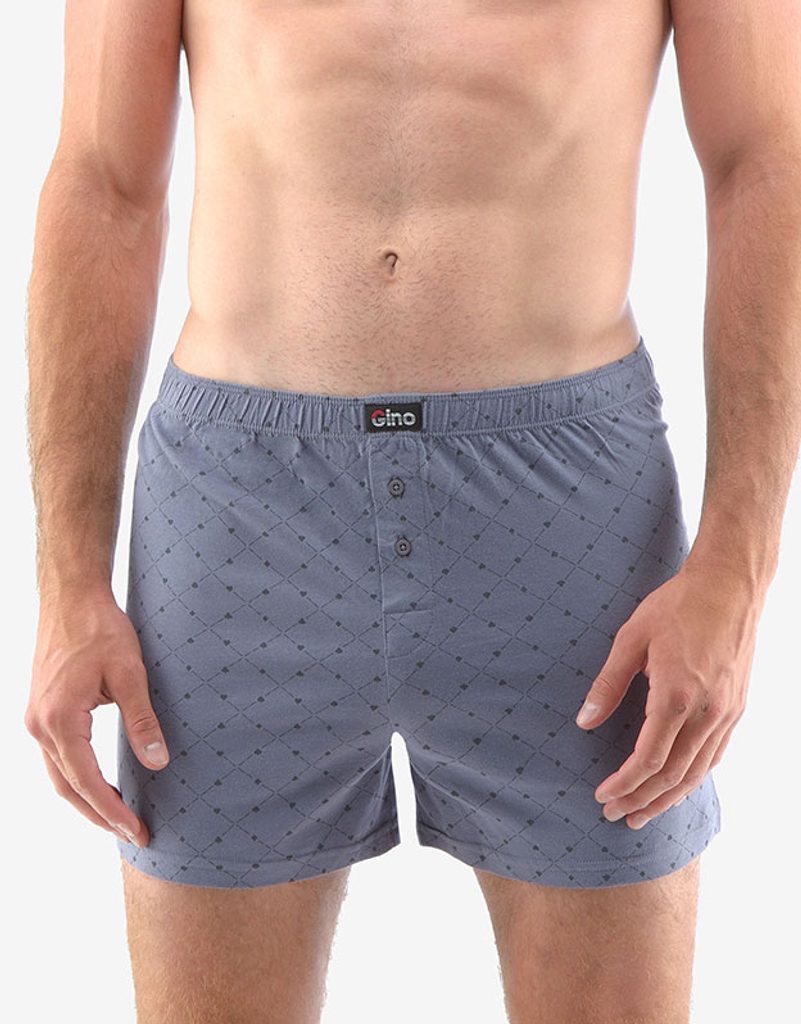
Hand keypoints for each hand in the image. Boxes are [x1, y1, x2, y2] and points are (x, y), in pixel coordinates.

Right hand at [24, 587, 168, 845]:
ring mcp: (36, 719)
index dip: (112, 811)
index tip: (137, 831)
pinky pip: (57, 757)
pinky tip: (101, 783)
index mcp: (60, 721)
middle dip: (100, 815)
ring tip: (120, 816)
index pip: (87, 783)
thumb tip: (158, 763)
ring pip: (59, 775)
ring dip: (87, 799)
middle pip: (68, 788)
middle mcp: (40, 726)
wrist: (71, 597)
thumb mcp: (130, 673)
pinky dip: (78, 777)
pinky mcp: (42, 710)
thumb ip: (142, 720)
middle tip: (133, 833)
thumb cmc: (100, 629)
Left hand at [574, 561, 762, 828]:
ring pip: (698, 772)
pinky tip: (677, 785)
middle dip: (642, 801)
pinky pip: (715, 755)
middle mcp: (706, 711)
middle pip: (673, 776)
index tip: (602, 796)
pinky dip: (693, 777)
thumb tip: (584, 722)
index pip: (648, 759)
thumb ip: (608, 684)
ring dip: (668, 798)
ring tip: (643, 814)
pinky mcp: (736, 707)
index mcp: (676, 695)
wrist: (730, 585)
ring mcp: (727, 712)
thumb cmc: (677, 605)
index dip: (624, 784)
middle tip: (616, 817)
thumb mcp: (631, 638)